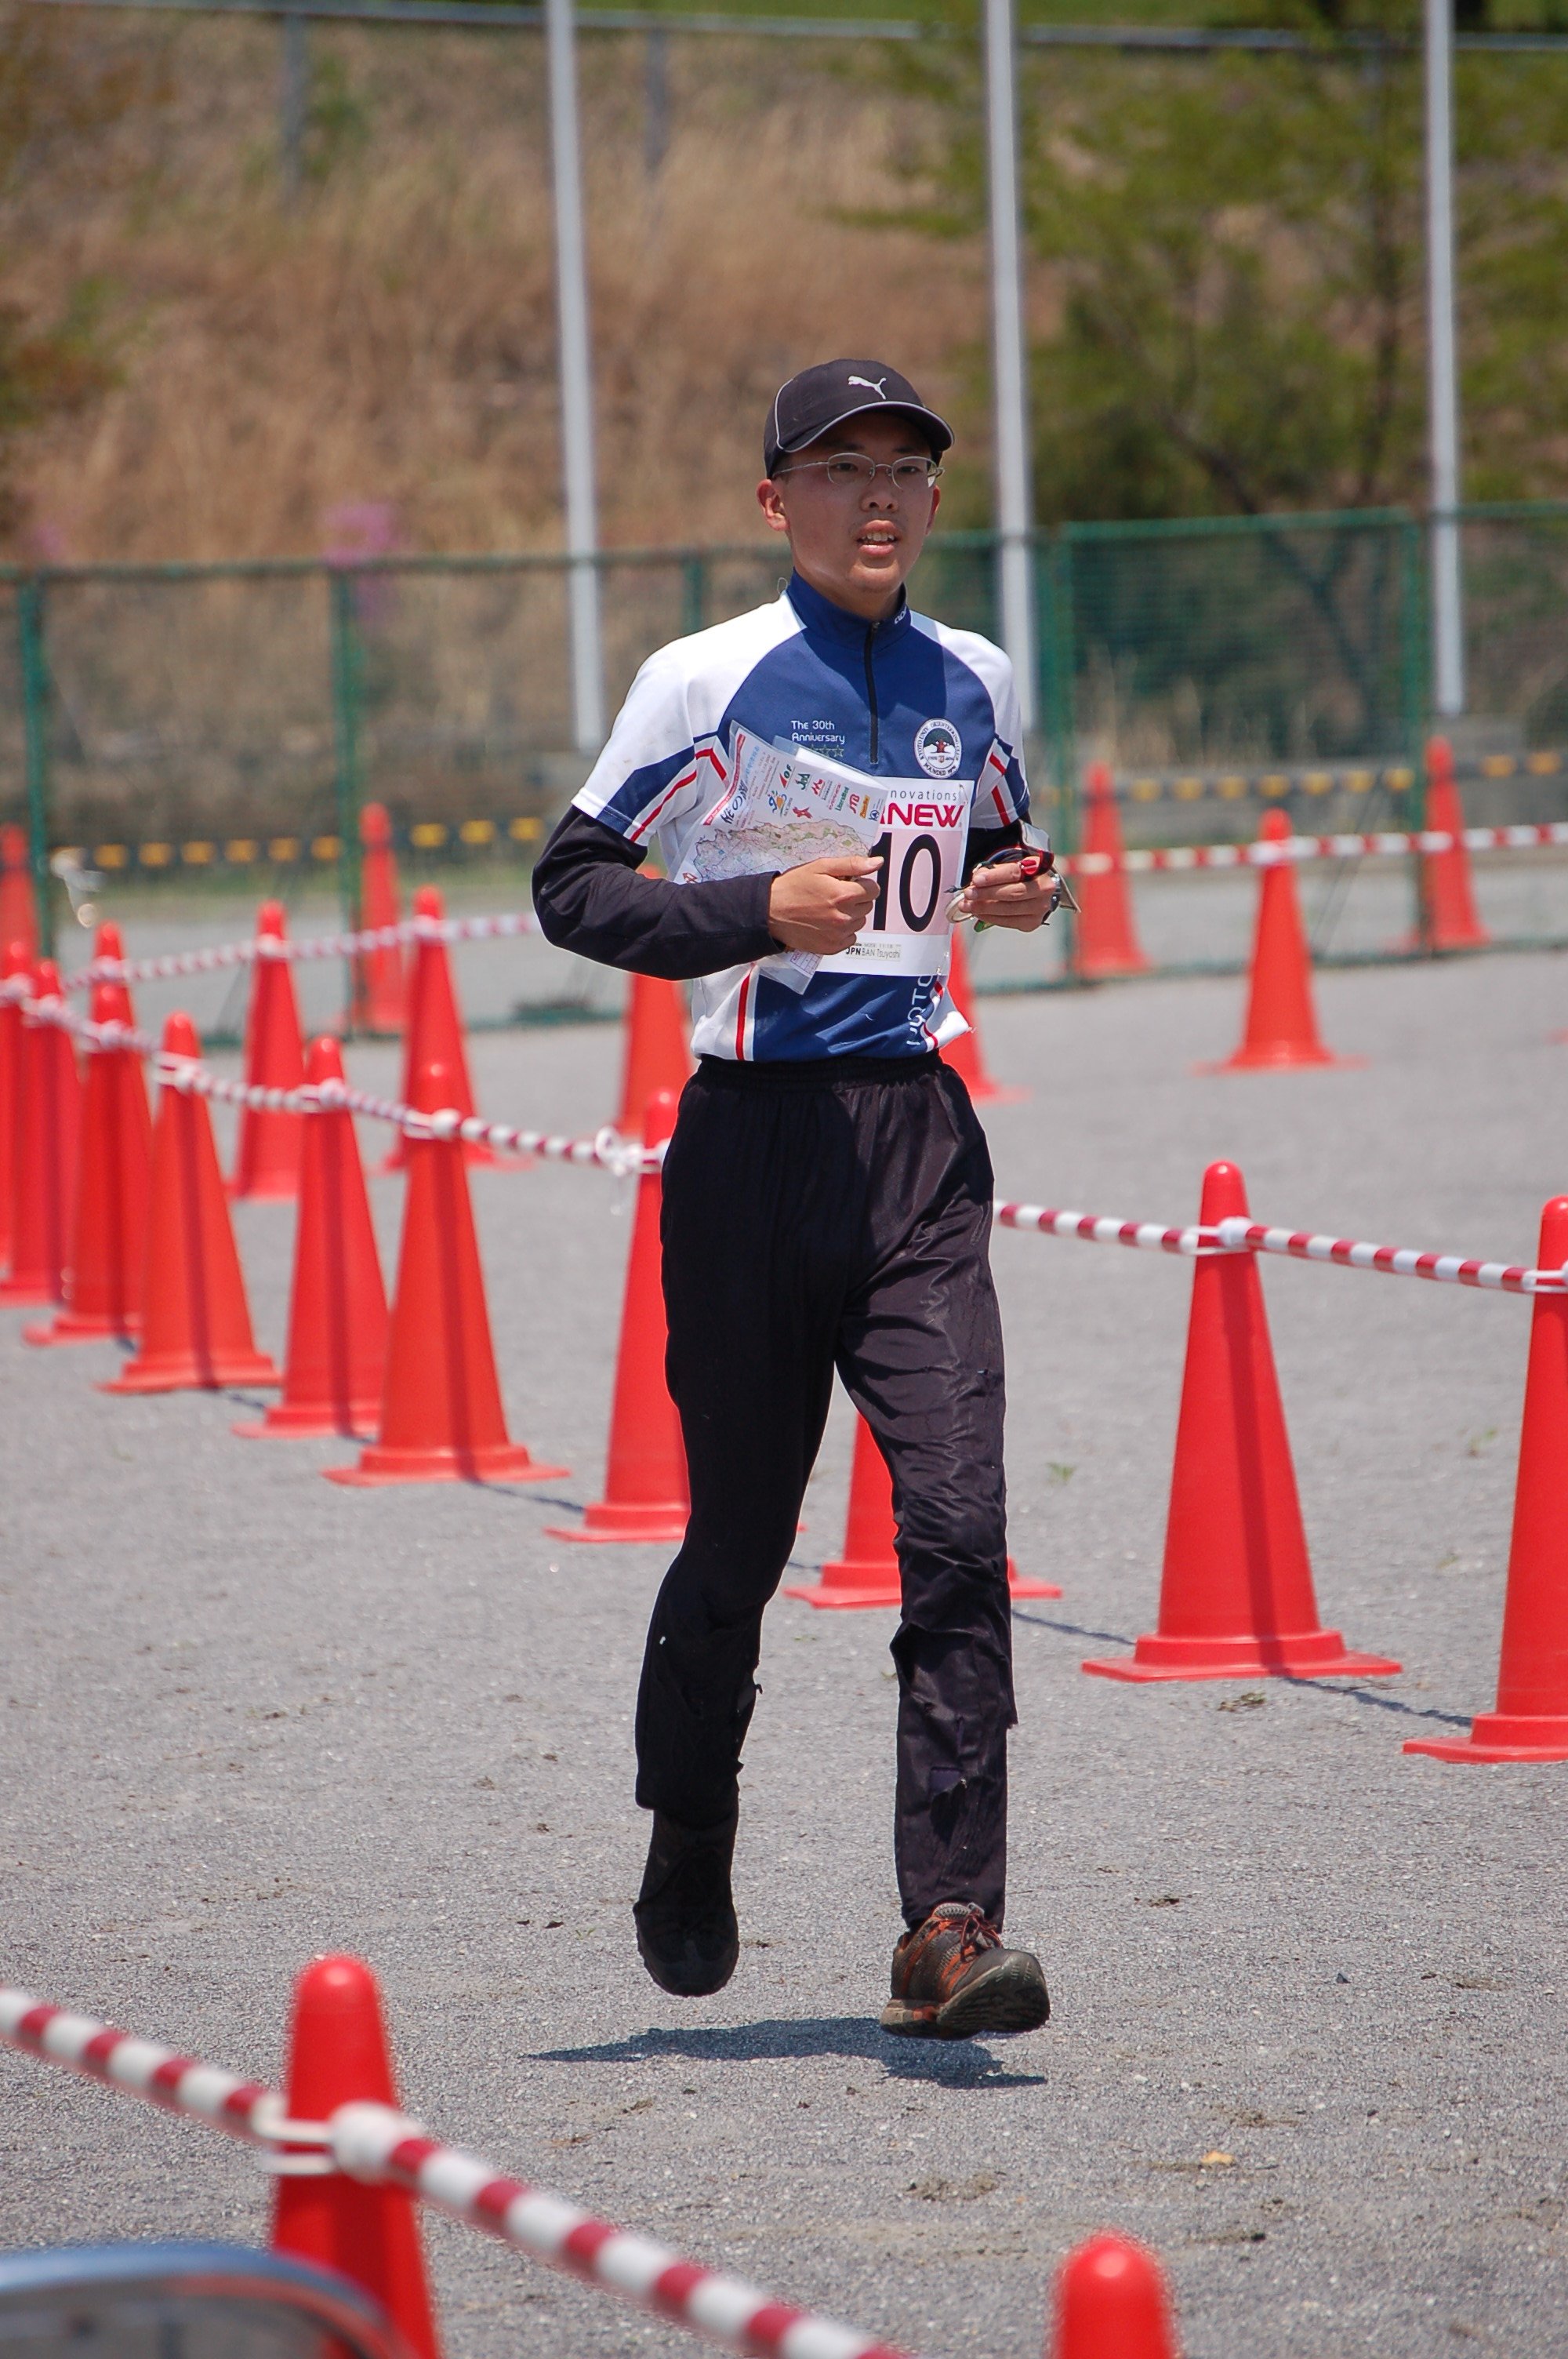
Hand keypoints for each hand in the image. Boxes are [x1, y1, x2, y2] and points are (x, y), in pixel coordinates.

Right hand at [768, 856, 882, 953]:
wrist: (770, 912)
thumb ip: (852, 864)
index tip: (848, 883)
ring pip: (859, 921)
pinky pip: (850, 937)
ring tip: (828, 908)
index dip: (862, 884)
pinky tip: (827, 922)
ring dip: (850, 914)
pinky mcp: (832, 947)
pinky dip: (843, 930)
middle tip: (835, 895)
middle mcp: (844, 917)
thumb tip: (877, 863)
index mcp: (844, 895)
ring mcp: (838, 934)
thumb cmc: (793, 887)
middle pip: (867, 906)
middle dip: (856, 898)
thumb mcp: (821, 867)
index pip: (873, 890)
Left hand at [956, 857, 1061, 933]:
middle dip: (986, 894)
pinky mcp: (1031, 923)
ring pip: (1009, 910)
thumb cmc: (1021, 876)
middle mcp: (1043, 889)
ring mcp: (1039, 908)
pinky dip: (990, 918)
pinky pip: (1007, 922)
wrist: (1038, 890)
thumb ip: (994, 871)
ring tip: (968, 905)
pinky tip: (978, 913)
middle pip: (1012, 893)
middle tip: (969, 894)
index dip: (994, 877)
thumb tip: (976, 880)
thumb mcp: (1010, 866)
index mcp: (1039, 869)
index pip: (1014, 873)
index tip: (976, 880)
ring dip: (984, 908)